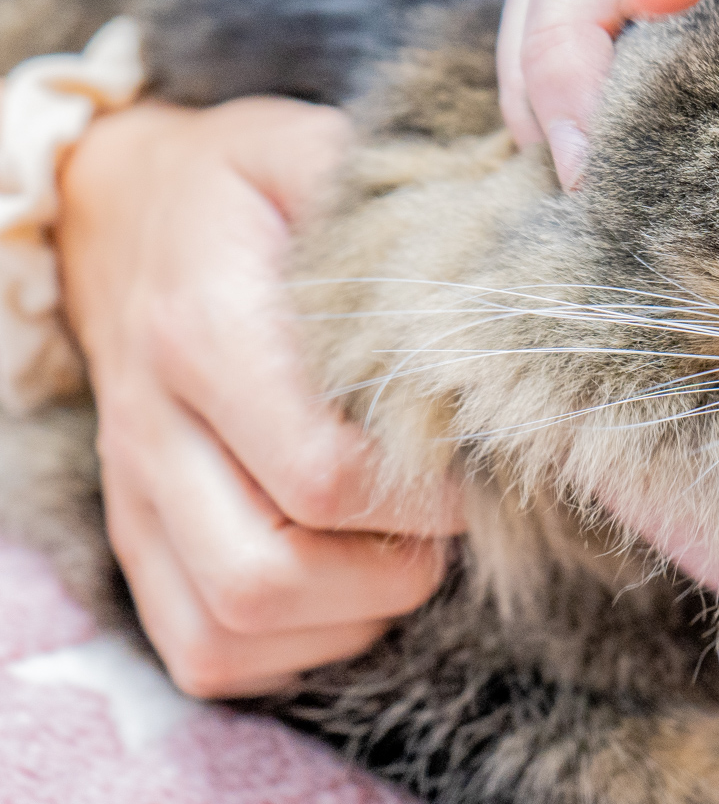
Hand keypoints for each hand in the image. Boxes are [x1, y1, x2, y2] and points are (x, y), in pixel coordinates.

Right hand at [57, 98, 464, 697]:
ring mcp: (138, 498)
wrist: (115, 218)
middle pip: (268, 574)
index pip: (322, 472)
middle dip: (391, 570)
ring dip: (348, 615)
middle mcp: (155, 429)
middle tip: (449, 521)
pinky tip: (350, 582)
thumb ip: (388, 188)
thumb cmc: (240, 193)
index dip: (424, 495)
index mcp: (206, 330)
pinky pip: (204, 652)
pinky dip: (296, 644)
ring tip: (405, 550)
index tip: (478, 461)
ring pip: (230, 629)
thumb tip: (517, 204)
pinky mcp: (136, 543)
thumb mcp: (303, 151)